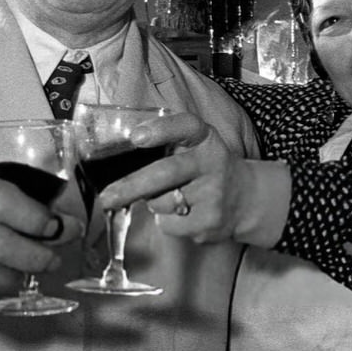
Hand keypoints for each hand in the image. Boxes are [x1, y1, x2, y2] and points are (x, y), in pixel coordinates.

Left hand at [96, 112, 287, 247]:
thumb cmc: (204, 167)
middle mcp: (211, 162)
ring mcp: (213, 194)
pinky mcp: (210, 222)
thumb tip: (115, 160)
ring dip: (153, 202)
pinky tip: (183, 213)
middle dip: (132, 185)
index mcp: (204, 137)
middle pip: (166, 173)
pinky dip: (165, 220)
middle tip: (107, 196)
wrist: (244, 198)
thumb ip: (165, 143)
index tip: (136, 138)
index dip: (160, 131)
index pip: (185, 126)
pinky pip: (169, 224)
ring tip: (171, 196)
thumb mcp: (193, 144)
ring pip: (161, 202)